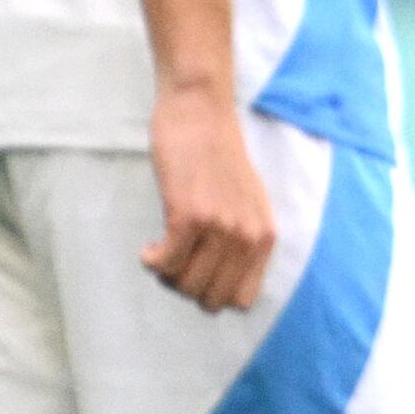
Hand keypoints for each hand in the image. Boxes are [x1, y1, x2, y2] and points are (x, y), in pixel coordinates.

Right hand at [141, 86, 277, 313]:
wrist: (201, 114)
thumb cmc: (218, 157)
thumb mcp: (249, 203)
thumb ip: (244, 239)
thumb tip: (222, 282)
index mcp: (264, 236)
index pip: (242, 299)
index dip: (214, 293)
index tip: (198, 274)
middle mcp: (247, 236)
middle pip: (211, 298)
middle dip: (187, 287)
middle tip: (175, 262)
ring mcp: (219, 227)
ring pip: (186, 284)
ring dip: (167, 274)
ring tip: (164, 251)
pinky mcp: (189, 215)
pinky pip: (166, 263)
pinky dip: (152, 261)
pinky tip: (150, 246)